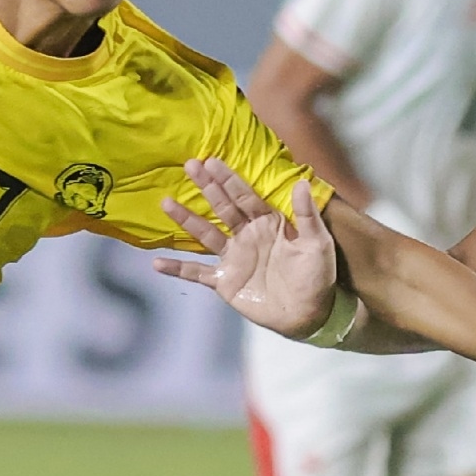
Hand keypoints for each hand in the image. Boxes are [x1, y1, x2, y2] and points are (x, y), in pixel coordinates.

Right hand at [152, 158, 336, 337]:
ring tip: (166, 202)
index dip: (229, 179)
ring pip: (205, 234)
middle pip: (222, 207)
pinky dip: (178, 269)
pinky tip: (158, 263)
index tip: (212, 161)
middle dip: (207, 187)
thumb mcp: (317, 242)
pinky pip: (197, 273)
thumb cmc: (317, 275)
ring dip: (186, 219)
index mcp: (268, 222)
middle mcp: (247, 235)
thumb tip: (303, 182)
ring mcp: (233, 258)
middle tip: (189, 165)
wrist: (310, 314)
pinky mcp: (224, 281)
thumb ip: (306, 214)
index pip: (245, 196)